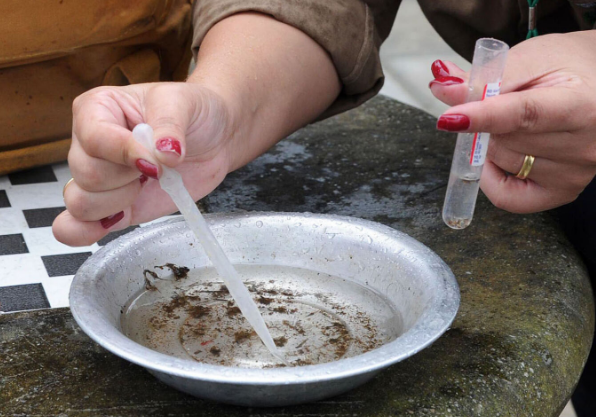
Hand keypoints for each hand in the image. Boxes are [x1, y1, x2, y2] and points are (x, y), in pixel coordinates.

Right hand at [52, 82, 234, 245]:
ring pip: (81, 203)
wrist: (215, 138)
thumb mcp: (183, 103)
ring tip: (147, 184)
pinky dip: (85, 232)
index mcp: (97, 109)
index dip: (125, 153)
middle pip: (87, 174)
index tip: (157, 161)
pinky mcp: (113, 207)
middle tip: (157, 167)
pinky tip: (113, 220)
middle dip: (127, 177)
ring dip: (120, 201)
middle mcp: (89, 145)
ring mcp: (99, 179)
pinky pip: (75, 227)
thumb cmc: (193, 112)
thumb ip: (169, 125)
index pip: (94, 138)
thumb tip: (163, 153)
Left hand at [429, 32, 595, 212]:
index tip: (448, 118)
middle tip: (493, 104)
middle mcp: (584, 146)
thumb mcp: (530, 58)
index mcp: (583, 105)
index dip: (481, 116)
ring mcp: (574, 174)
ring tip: (512, 123)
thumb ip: (485, 76)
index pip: (524, 114)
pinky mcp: (563, 192)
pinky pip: (507, 197)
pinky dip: (491, 177)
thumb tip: (442, 87)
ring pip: (501, 163)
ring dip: (490, 143)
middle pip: (504, 140)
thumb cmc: (566, 66)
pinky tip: (500, 156)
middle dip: (483, 121)